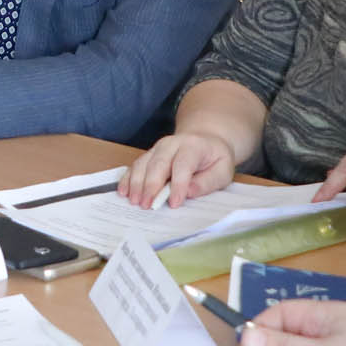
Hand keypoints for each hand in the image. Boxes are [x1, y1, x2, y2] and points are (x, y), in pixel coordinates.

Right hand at [123, 130, 237, 209]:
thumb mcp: (222, 171)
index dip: (178, 184)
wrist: (205, 141)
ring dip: (136, 183)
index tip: (174, 203)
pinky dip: (128, 179)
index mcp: (193, 146)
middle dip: (151, 186)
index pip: (183, 165)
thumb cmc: (214, 159)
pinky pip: (135, 166)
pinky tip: (124, 191)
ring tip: (134, 201)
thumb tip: (188, 192)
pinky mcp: (149, 155)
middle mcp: (172, 144)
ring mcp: (157, 148)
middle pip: (158, 164)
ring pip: (143, 164)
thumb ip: (207, 182)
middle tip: (147, 205)